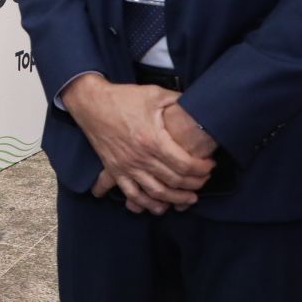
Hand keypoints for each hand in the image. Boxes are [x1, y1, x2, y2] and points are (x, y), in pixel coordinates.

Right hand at [62, 74, 211, 212]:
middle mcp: (140, 157)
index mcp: (153, 140)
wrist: (92, 103)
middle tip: (204, 183)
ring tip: (188, 200)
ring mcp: (126, 166)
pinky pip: (131, 193)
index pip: (185, 164)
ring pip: (156, 192)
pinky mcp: (114, 169)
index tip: (209, 166)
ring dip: (175, 199)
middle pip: (174, 181)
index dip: (201, 168)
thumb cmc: (124, 98)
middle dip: (193, 185)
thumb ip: (178, 101)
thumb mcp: (155, 94)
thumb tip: (198, 105)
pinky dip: (146, 204)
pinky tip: (158, 207)